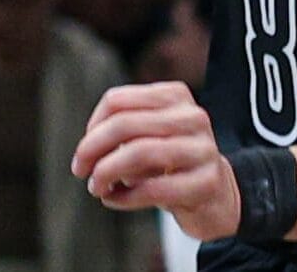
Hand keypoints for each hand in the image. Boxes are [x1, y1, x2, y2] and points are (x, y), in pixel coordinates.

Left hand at [72, 81, 241, 240]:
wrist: (214, 192)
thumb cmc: (168, 163)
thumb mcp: (147, 136)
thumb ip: (121, 130)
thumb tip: (87, 152)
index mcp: (175, 97)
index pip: (117, 100)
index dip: (91, 127)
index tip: (86, 151)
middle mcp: (193, 116)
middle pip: (124, 123)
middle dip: (90, 150)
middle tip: (81, 171)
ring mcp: (202, 149)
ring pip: (138, 151)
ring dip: (105, 173)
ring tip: (97, 187)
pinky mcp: (205, 182)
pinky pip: (152, 188)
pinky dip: (122, 198)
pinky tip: (116, 199)